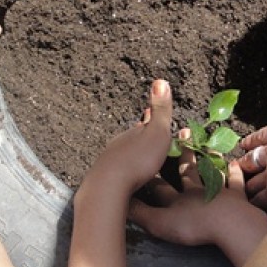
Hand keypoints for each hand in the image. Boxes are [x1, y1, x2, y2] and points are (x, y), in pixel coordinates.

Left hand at [81, 79, 173, 196]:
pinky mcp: (106, 177)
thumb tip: (160, 80)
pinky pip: (119, 169)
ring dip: (133, 151)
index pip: (145, 121)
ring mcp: (111, 159)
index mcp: (134, 132)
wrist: (108, 186)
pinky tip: (127, 173)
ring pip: (124, 151)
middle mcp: (120, 142)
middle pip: (133, 136)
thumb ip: (160, 110)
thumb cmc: (138, 159)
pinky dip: (125, 167)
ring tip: (140, 153)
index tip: (151, 111)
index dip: (151, 117)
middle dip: (141, 134)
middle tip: (148, 132)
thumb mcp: (157, 133)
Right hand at [130, 138, 266, 266]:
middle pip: (188, 170)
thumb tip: (119, 203)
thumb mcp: (159, 223)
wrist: (228, 225)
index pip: (160, 186)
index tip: (146, 159)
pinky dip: (235, 173)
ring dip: (209, 159)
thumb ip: (140, 214)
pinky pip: (236, 183)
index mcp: (177, 199)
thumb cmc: (193, 226)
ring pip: (212, 172)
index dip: (152, 176)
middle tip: (183, 132)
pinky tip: (234, 165)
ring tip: (208, 147)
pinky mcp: (237, 198)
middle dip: (184, 154)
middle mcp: (196, 190)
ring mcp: (218, 192)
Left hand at [238, 100, 266, 209]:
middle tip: (240, 166)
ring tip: (243, 188)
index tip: (248, 144)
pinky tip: (254, 205)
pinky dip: (255, 202)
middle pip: (251, 156)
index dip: (254, 140)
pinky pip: (257, 199)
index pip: (263, 134)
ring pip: (250, 179)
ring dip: (247, 184)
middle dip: (245, 162)